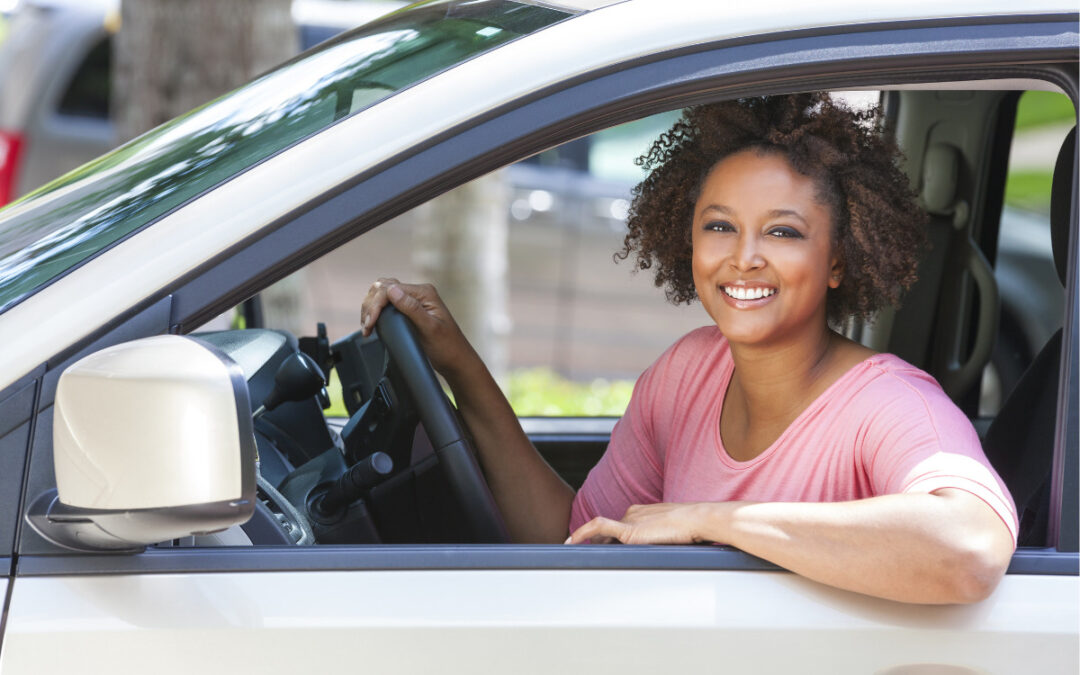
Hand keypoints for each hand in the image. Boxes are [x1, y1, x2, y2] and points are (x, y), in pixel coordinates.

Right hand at [359, 278, 475, 376]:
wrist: (455, 361)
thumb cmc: (447, 347)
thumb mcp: (430, 328)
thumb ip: (412, 308)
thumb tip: (392, 290)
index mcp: (424, 293)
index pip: (389, 288)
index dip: (376, 305)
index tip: (369, 323)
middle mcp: (418, 293)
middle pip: (383, 288)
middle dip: (370, 306)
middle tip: (367, 326)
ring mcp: (413, 301)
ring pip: (382, 295)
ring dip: (370, 308)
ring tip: (367, 327)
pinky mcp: (409, 311)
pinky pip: (387, 305)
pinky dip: (376, 312)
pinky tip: (372, 324)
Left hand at [565, 502, 722, 544]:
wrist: (697, 520)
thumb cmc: (691, 528)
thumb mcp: (671, 533)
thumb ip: (658, 540)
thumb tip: (657, 553)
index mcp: (641, 512)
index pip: (618, 528)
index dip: (606, 540)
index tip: (598, 549)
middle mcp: (632, 513)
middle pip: (609, 534)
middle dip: (597, 546)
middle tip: (582, 557)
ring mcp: (629, 520)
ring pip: (603, 535)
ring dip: (590, 545)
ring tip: (575, 554)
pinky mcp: (629, 529)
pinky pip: (598, 527)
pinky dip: (582, 533)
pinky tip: (571, 542)